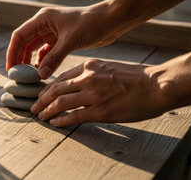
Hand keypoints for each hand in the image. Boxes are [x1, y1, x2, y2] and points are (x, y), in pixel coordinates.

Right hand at [6, 3, 125, 78]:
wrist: (112, 20)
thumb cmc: (91, 23)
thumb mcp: (70, 41)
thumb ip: (53, 58)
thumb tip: (40, 75)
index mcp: (42, 19)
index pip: (19, 36)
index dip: (13, 52)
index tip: (11, 68)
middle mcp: (45, 24)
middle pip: (25, 43)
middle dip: (20, 59)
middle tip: (18, 76)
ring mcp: (53, 32)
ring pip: (35, 49)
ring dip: (31, 62)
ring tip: (29, 77)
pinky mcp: (62, 40)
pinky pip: (47, 53)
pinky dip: (43, 62)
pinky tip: (42, 72)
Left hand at [31, 59, 166, 126]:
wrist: (157, 84)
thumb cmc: (138, 77)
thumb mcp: (110, 67)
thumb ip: (93, 74)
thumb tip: (81, 83)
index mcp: (90, 66)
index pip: (61, 77)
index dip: (49, 87)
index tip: (43, 94)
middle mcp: (87, 78)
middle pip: (56, 89)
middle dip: (42, 99)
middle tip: (34, 106)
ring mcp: (92, 95)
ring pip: (60, 102)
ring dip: (47, 110)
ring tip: (40, 116)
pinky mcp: (100, 111)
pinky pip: (73, 116)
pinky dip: (60, 120)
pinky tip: (54, 123)